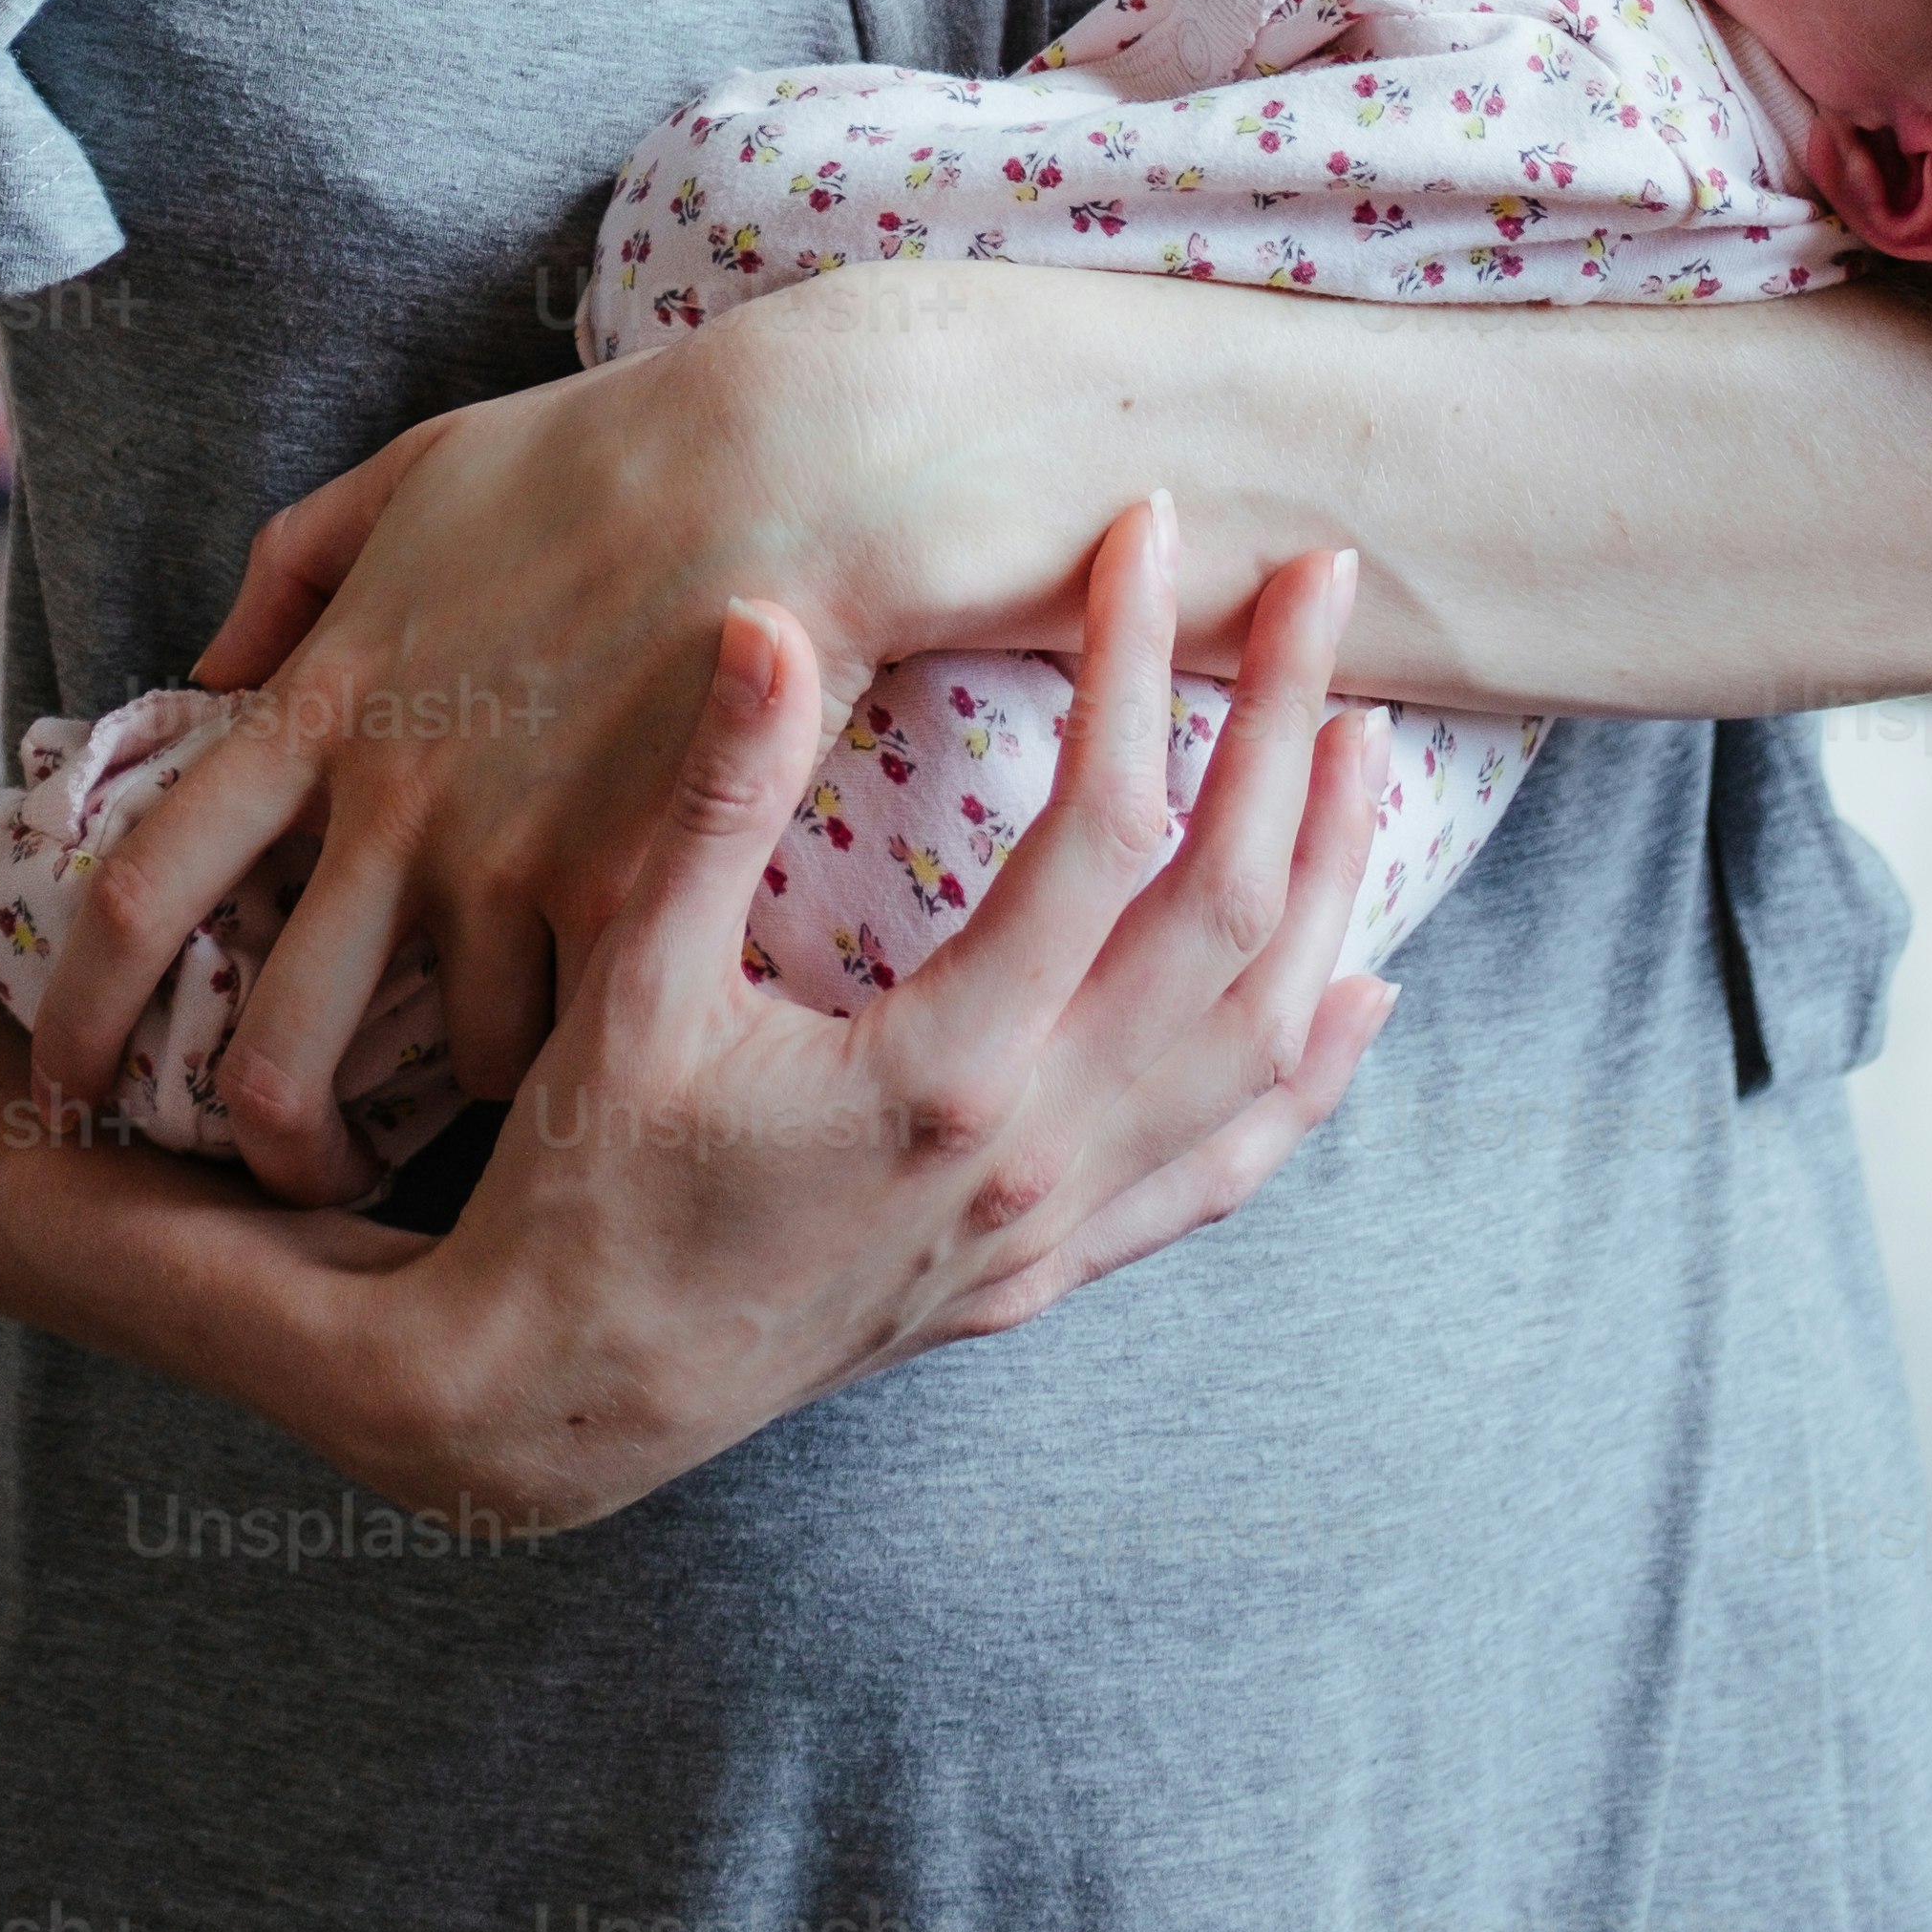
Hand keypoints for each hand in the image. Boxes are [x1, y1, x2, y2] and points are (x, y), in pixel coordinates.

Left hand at [32, 300, 891, 1197]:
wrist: (787, 460)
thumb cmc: (605, 450)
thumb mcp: (414, 474)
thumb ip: (293, 571)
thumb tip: (213, 664)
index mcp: (322, 702)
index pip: (142, 887)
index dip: (79, 1008)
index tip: (64, 1080)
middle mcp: (392, 802)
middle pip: (275, 1049)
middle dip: (267, 1144)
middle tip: (287, 1175)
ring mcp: (507, 858)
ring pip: (452, 1063)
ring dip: (470, 1078)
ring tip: (509, 1070)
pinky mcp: (624, 895)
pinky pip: (582, 1028)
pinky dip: (588, 1040)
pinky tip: (619, 1014)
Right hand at [263, 500, 1396, 1526]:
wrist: (565, 1397)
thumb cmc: (588, 1179)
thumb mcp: (635, 977)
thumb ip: (714, 801)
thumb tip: (767, 620)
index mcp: (943, 1074)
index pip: (1100, 834)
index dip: (1139, 663)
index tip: (1149, 534)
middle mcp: (1034, 1155)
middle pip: (1229, 922)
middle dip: (1290, 732)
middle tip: (1324, 583)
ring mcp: (1055, 1226)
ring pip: (1258, 1045)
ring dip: (1332, 884)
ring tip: (1366, 742)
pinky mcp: (1045, 1273)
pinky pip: (1220, 1172)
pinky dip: (1307, 1079)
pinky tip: (1360, 998)